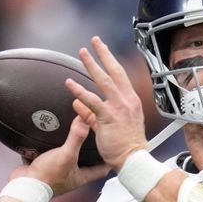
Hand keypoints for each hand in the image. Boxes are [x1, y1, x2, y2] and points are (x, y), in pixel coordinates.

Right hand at [8, 115, 109, 196]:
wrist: (24, 187)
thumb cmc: (48, 176)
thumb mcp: (66, 154)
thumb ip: (77, 137)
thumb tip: (85, 119)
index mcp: (81, 176)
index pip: (101, 169)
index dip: (108, 160)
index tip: (113, 149)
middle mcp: (71, 176)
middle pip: (85, 164)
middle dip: (89, 153)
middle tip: (93, 138)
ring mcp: (56, 174)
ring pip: (66, 159)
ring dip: (68, 149)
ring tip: (72, 134)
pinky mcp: (42, 169)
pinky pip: (48, 157)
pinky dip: (48, 148)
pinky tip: (47, 137)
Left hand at [66, 36, 148, 170]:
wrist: (133, 160)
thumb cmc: (125, 146)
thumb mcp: (109, 126)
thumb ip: (92, 114)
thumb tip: (78, 104)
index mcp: (130, 101)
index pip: (121, 76)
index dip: (112, 62)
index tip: (104, 51)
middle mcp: (126, 101)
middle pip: (115, 72)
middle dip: (104, 54)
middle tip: (95, 41)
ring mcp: (118, 108)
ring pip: (104, 81)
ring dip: (92, 65)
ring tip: (82, 53)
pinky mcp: (108, 117)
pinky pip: (92, 101)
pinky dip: (80, 91)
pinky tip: (70, 83)